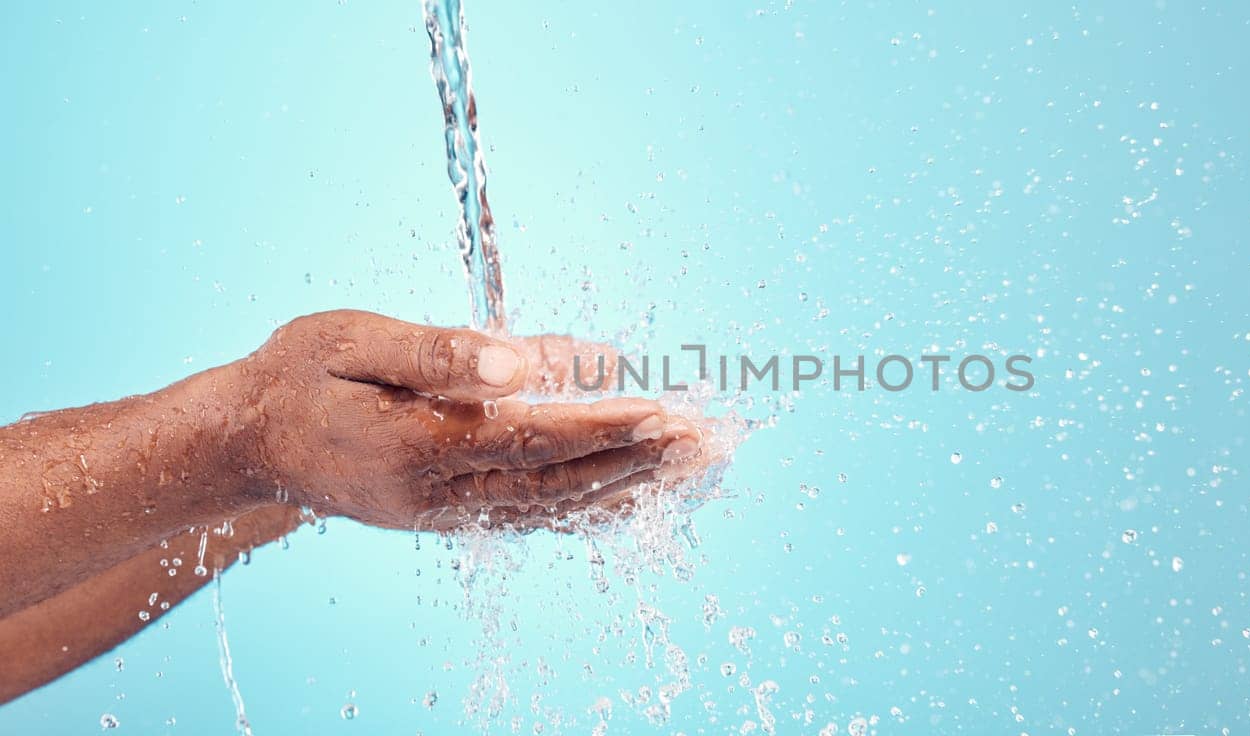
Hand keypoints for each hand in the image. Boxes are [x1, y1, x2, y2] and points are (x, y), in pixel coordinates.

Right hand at [218, 310, 702, 529]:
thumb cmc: (299, 376)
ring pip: (552, 507)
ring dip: (627, 485)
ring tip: (692, 463)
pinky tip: (636, 491)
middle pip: (556, 482)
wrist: (247, 440)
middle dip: (635, 460)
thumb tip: (525, 364)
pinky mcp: (451, 516)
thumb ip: (442, 353)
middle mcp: (436, 494)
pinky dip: (591, 505)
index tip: (662, 411)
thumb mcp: (353, 340)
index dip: (600, 427)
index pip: (529, 440)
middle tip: (704, 440)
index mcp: (413, 445)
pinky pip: (533, 516)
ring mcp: (445, 513)